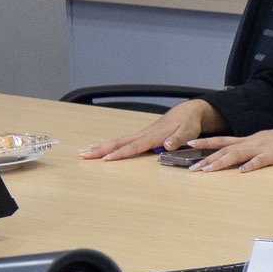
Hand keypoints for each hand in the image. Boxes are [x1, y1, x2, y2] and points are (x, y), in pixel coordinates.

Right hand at [82, 100, 219, 160]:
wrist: (187, 112)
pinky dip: (109, 144)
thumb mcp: (188, 132)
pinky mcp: (141, 135)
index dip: (121, 153)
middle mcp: (144, 134)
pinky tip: (100, 148)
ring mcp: (141, 134)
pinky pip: (122, 140)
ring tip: (84, 152)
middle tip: (84, 155)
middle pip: (119, 142)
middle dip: (101, 149)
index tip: (106, 159)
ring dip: (101, 146)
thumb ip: (178, 139)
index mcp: (154, 136)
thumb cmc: (188, 124)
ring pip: (118, 140)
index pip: (134, 146)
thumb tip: (167, 145)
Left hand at [186, 120, 272, 172]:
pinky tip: (242, 171)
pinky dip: (250, 166)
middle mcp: (251, 142)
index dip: (206, 142)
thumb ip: (252, 148)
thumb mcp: (264, 142)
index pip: (223, 140)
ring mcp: (261, 148)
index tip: (190, 143)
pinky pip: (260, 161)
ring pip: (237, 154)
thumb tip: (240, 158)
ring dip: (221, 162)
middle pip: (225, 149)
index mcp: (249, 140)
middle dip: (207, 158)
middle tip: (192, 168)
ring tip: (207, 171)